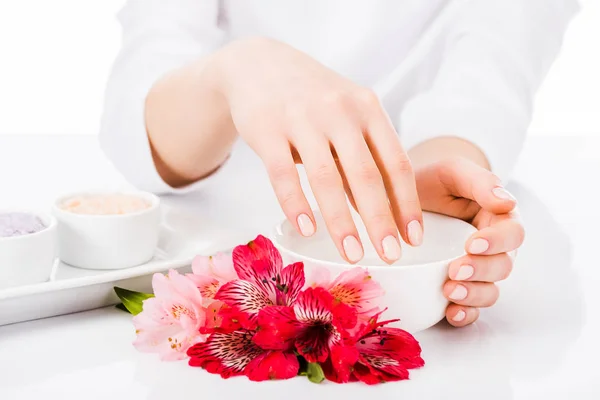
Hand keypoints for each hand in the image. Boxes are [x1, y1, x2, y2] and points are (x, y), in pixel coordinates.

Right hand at [215, 37, 422, 263]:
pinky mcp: (267, 130)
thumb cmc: (312, 98)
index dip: (407, 203)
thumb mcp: (346, 115)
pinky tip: (307, 230)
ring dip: (341, 222)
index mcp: (367, 109)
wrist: (258, 65)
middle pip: (365, 174)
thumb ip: (360, 159)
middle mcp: (339, 112)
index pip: (396, 162)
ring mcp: (302, 119)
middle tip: (390, 256)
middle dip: (380, 220)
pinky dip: (296, 205)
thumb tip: (380, 213)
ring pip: (326, 178)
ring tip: (352, 254)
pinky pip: (283, 174)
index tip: (413, 238)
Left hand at [414, 157, 524, 326]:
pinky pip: (469, 307)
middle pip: (502, 267)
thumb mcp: (453, 172)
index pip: (512, 234)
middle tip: (455, 270)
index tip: (473, 244)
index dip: (497, 242)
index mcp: (499, 219)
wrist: (400, 197)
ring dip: (473, 296)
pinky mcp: (457, 286)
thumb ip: (480, 182)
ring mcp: (475, 270)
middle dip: (481, 271)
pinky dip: (464, 314)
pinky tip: (450, 314)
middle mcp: (492, 248)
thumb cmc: (433, 182)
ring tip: (449, 291)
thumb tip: (507, 202)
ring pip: (489, 290)